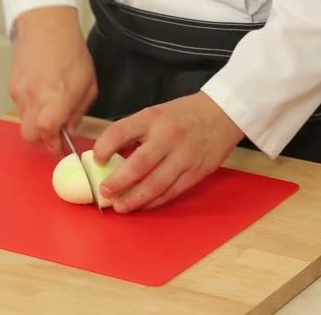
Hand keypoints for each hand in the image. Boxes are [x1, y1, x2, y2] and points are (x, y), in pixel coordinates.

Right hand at [9, 6, 97, 152]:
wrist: (46, 26)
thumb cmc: (70, 52)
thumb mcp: (88, 85)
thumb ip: (78, 112)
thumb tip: (69, 131)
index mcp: (56, 97)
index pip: (46, 132)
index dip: (53, 144)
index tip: (62, 144)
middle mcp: (34, 97)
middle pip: (29, 136)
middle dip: (42, 139)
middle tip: (55, 131)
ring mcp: (20, 92)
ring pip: (24, 122)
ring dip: (37, 121)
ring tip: (50, 105)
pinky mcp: (12, 87)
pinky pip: (20, 107)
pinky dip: (31, 107)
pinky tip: (42, 93)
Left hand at [93, 91, 244, 212]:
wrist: (223, 114)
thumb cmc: (182, 115)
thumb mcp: (154, 114)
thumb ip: (133, 133)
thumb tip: (109, 157)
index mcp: (152, 118)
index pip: (120, 131)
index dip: (104, 147)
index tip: (97, 160)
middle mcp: (168, 137)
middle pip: (138, 165)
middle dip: (118, 183)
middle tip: (104, 193)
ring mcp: (184, 156)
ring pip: (155, 185)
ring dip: (134, 199)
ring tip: (119, 207)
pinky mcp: (196, 172)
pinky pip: (171, 192)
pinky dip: (154, 201)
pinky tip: (142, 205)